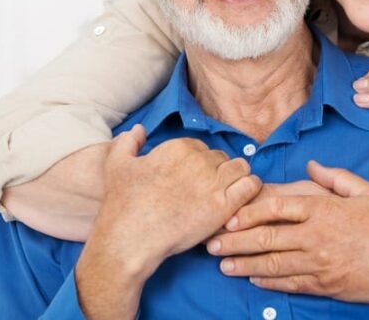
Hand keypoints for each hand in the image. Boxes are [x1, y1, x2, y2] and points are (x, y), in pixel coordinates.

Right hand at [75, 126, 261, 318]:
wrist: (130, 239)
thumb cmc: (122, 205)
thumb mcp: (117, 165)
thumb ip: (129, 143)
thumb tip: (140, 130)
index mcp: (179, 147)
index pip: (202, 148)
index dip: (200, 163)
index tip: (194, 179)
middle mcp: (199, 159)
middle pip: (221, 158)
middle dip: (217, 172)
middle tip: (209, 191)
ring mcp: (213, 181)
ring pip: (240, 168)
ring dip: (237, 178)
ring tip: (228, 193)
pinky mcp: (224, 204)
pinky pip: (250, 185)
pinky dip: (250, 189)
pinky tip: (241, 199)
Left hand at [207, 161, 368, 318]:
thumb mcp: (366, 190)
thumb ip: (334, 177)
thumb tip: (310, 165)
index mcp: (325, 208)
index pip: (277, 208)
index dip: (248, 212)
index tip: (228, 215)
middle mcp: (317, 236)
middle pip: (267, 238)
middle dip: (235, 242)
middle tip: (211, 245)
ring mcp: (320, 263)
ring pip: (273, 264)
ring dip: (244, 264)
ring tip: (223, 265)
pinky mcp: (326, 284)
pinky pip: (290, 283)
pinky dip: (268, 281)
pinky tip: (253, 278)